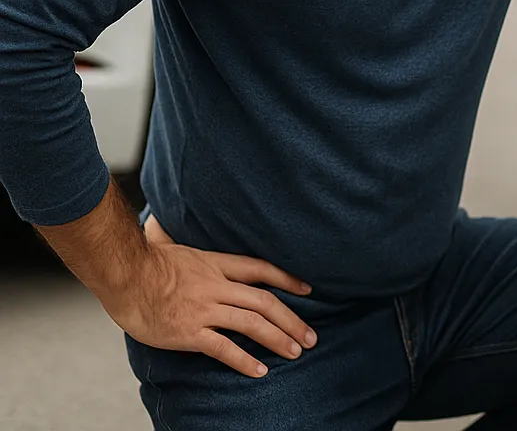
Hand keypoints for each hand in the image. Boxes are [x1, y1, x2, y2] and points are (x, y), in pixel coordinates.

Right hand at [105, 215, 316, 377]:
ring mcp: (204, 309)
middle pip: (265, 301)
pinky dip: (245, 360)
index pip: (261, 269)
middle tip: (311, 336)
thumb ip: (184, 245)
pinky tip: (260, 370)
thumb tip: (171, 229)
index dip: (287, 279)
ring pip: (252, 324)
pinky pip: (224, 348)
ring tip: (296, 352)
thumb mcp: (173, 245)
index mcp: (215, 265)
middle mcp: (216, 287)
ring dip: (278, 339)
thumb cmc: (142, 261)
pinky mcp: (189, 332)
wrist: (121, 274)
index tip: (307, 289)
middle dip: (292, 320)